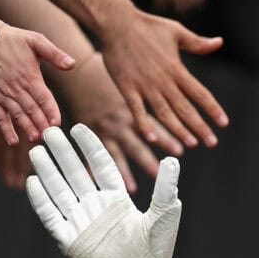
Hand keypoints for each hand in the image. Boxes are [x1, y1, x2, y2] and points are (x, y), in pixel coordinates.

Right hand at [0, 20, 74, 144]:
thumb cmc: (13, 40)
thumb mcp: (36, 40)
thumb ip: (55, 54)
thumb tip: (72, 64)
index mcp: (30, 75)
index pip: (44, 97)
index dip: (51, 111)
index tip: (57, 123)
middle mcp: (15, 86)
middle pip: (31, 109)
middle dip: (42, 124)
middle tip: (51, 137)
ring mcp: (2, 93)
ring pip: (17, 114)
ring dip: (27, 127)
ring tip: (36, 139)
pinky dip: (5, 128)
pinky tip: (13, 140)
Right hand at [26, 124, 191, 257]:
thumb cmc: (154, 254)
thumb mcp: (163, 216)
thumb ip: (166, 189)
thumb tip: (175, 160)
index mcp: (117, 200)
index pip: (101, 167)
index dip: (90, 147)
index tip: (79, 127)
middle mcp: (96, 207)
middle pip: (76, 174)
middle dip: (63, 153)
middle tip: (49, 129)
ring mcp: (80, 222)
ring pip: (60, 190)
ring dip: (48, 170)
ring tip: (36, 149)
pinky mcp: (69, 239)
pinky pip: (52, 216)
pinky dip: (42, 200)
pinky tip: (33, 181)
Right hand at [59, 52, 182, 192]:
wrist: (78, 69)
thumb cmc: (109, 69)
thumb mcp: (134, 76)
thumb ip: (153, 88)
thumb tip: (176, 90)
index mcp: (133, 108)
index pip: (154, 127)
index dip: (167, 139)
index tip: (180, 152)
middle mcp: (119, 121)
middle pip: (137, 144)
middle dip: (149, 161)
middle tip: (160, 176)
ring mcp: (103, 128)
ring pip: (116, 153)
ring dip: (124, 172)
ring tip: (133, 188)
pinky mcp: (87, 131)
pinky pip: (88, 152)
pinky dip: (90, 168)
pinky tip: (95, 183)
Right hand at [99, 9, 227, 149]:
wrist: (115, 21)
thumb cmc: (147, 25)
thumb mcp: (176, 31)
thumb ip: (198, 43)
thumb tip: (219, 42)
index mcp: (177, 69)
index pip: (200, 93)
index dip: (213, 109)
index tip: (223, 123)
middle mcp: (164, 80)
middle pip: (185, 108)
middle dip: (200, 126)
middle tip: (212, 142)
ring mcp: (145, 85)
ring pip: (165, 113)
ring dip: (178, 130)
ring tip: (191, 144)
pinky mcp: (126, 87)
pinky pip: (136, 109)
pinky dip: (144, 123)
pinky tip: (152, 138)